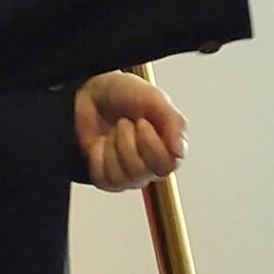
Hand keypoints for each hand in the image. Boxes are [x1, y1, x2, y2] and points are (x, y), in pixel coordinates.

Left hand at [74, 70, 187, 190]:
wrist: (93, 94)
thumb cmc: (126, 95)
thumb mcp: (154, 98)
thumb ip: (174, 123)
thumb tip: (180, 152)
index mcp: (168, 146)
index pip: (168, 164)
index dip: (152, 144)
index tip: (143, 122)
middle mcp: (150, 165)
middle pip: (143, 171)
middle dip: (129, 141)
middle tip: (127, 122)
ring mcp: (128, 174)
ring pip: (122, 176)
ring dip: (114, 145)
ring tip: (116, 129)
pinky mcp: (106, 178)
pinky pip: (104, 177)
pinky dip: (99, 156)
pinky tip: (103, 142)